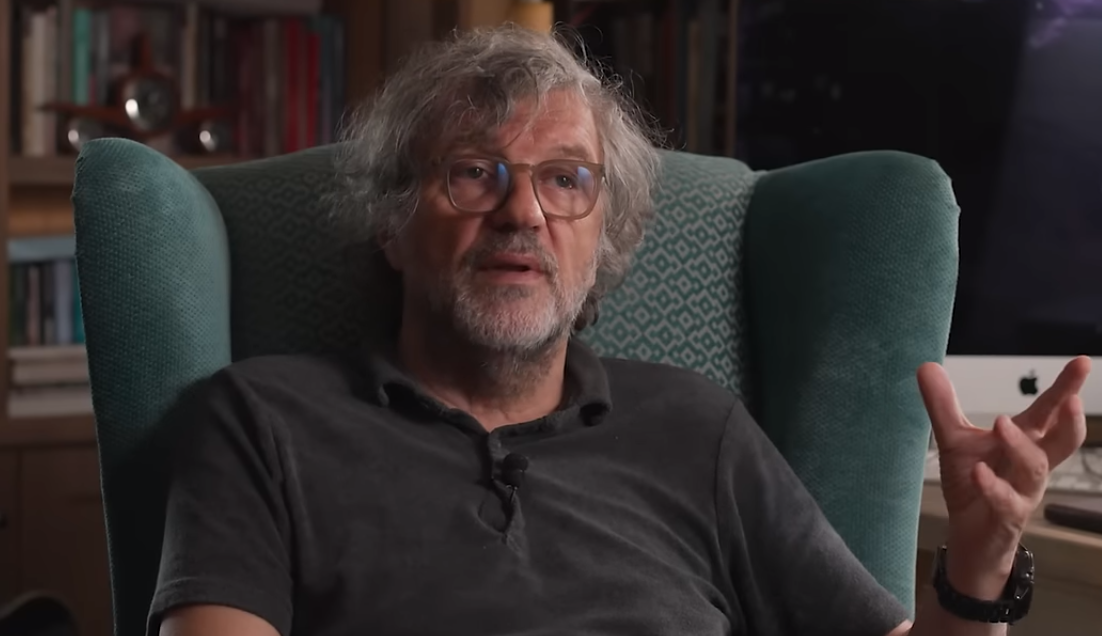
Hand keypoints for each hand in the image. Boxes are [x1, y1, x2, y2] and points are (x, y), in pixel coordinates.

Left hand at [916, 356, 1091, 597]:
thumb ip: (943, 405)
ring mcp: (1023, 492)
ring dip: (1020, 447)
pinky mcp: (1007, 518)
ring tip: (1001, 422)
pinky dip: (993, 486)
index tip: (1082, 362)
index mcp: (1024, 442)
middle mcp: (1031, 465)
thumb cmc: (972, 483)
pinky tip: (979, 472)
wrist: (968, 535)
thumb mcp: (954, 439)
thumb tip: (928, 366)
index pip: (1048, 412)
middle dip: (1070, 419)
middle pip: (1060, 441)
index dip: (1065, 389)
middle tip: (1070, 399)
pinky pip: (1006, 502)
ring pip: (1035, 470)